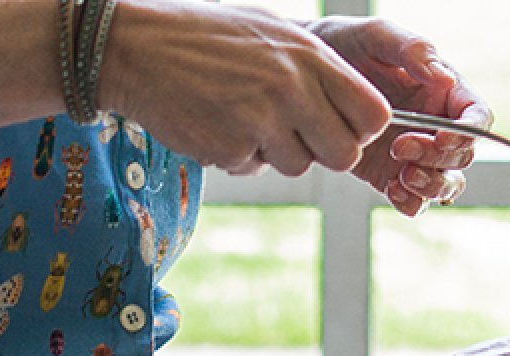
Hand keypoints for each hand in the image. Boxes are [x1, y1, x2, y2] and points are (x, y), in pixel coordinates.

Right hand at [95, 0, 390, 175]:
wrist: (136, 46)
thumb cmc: (207, 36)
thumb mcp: (273, 33)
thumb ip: (316, 69)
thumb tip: (355, 107)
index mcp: (310, 55)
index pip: (373, 114)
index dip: (360, 129)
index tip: (339, 126)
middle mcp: (292, 88)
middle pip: (344, 154)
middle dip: (324, 153)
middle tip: (296, 135)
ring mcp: (260, 120)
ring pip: (298, 166)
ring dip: (276, 153)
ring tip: (244, 116)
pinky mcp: (229, 148)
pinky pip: (253, 168)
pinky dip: (238, 155)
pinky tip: (215, 122)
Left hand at [305, 16, 489, 216]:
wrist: (298, 77)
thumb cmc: (342, 46)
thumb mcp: (374, 35)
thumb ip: (411, 48)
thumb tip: (444, 78)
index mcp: (442, 91)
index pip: (477, 117)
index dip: (469, 133)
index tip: (442, 137)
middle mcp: (435, 125)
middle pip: (463, 155)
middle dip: (438, 158)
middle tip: (399, 147)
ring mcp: (414, 154)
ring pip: (446, 183)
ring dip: (431, 186)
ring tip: (401, 177)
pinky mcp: (389, 176)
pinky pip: (415, 200)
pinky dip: (412, 203)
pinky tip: (393, 191)